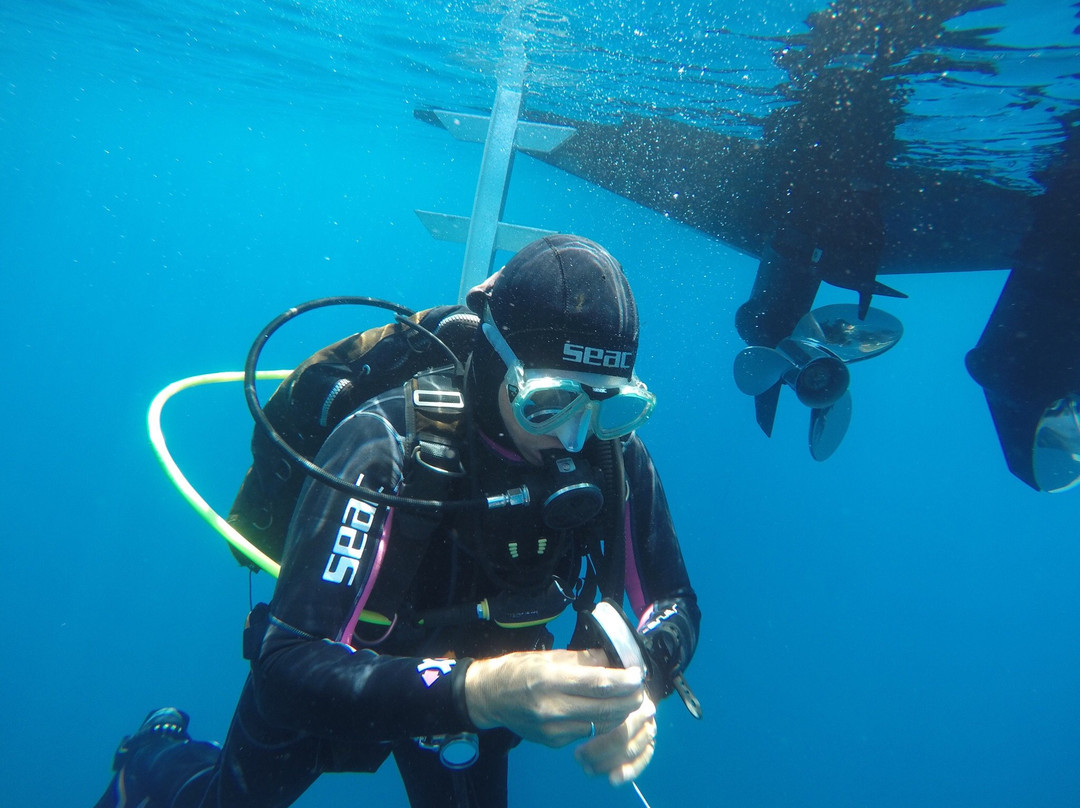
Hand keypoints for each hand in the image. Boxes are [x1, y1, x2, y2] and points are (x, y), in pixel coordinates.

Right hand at [464, 648, 643, 747]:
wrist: (491, 697)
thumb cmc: (519, 670)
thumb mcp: (550, 656)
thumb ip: (583, 659)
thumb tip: (612, 660)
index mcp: (551, 680)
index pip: (598, 683)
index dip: (624, 681)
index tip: (639, 675)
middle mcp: (553, 707)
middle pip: (605, 708)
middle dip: (629, 699)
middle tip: (639, 689)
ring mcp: (554, 729)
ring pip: (601, 724)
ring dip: (620, 713)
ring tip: (628, 699)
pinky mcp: (555, 742)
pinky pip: (587, 732)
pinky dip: (601, 721)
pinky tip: (605, 710)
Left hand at [574, 694, 656, 784]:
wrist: (629, 693)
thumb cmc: (603, 694)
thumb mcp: (598, 692)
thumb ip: (591, 702)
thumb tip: (573, 717)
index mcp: (628, 695)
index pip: (613, 720)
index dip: (594, 738)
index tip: (577, 750)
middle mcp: (643, 711)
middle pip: (621, 737)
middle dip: (597, 753)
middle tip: (579, 758)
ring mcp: (649, 728)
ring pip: (631, 750)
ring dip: (608, 764)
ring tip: (588, 769)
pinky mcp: (650, 743)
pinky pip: (643, 759)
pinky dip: (629, 772)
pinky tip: (613, 780)